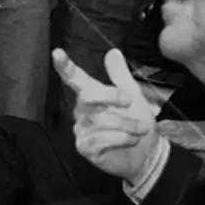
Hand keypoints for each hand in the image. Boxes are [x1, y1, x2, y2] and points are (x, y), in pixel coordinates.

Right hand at [53, 48, 159, 180]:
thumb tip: (112, 52)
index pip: (76, 79)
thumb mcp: (133, 96)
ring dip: (125, 123)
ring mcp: (81, 130)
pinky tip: (130, 140)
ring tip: (140, 129)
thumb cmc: (136, 123)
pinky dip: (121, 138)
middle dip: (111, 97)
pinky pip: (101, 139)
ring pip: (99, 119)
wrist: (146, 152)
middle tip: (131, 102)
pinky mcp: (85, 147)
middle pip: (88, 96)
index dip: (65, 67)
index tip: (57, 53)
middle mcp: (81, 111)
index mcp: (90, 95)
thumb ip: (120, 75)